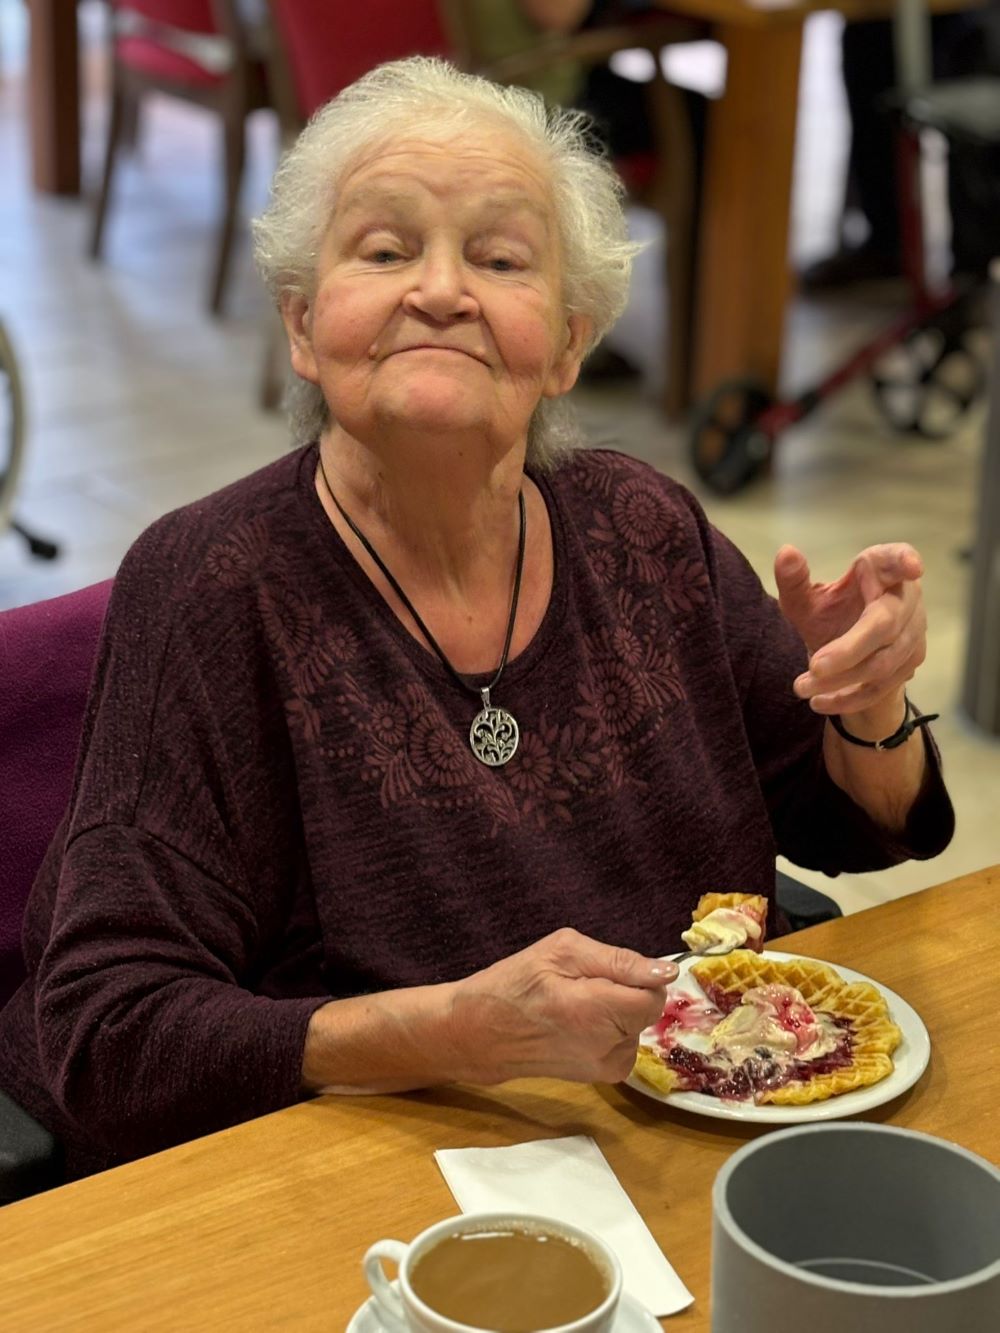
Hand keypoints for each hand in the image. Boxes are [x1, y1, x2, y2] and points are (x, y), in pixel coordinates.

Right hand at [446, 928, 676, 1085]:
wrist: (481, 1034)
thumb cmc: (516, 983)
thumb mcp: (562, 952)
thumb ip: (619, 961)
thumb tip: (667, 973)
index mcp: (597, 1014)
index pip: (655, 994)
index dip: (636, 976)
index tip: (603, 971)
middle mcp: (608, 1049)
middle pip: (648, 1010)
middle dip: (625, 991)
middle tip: (582, 985)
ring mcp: (606, 1069)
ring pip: (638, 1025)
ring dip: (618, 1010)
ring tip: (576, 1004)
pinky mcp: (604, 1077)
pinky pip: (627, 1041)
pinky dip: (611, 1028)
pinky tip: (579, 1024)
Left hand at [774, 543, 926, 718]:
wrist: (845, 654)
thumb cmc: (829, 613)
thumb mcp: (806, 599)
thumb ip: (793, 579)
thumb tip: (785, 552)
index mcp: (881, 569)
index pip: (898, 559)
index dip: (906, 561)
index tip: (912, 567)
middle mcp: (905, 598)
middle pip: (884, 625)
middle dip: (848, 650)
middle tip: (813, 667)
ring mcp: (914, 632)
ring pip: (883, 662)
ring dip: (841, 679)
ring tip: (801, 687)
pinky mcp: (910, 663)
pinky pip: (882, 686)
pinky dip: (849, 699)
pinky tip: (819, 703)